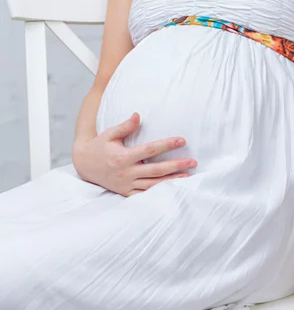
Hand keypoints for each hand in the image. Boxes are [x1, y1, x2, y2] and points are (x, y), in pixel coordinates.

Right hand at [72, 112, 196, 195]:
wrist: (84, 165)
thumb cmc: (99, 146)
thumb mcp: (109, 134)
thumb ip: (125, 126)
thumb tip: (138, 115)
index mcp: (123, 157)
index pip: (150, 150)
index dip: (167, 145)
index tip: (182, 140)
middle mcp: (126, 172)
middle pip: (156, 170)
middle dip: (176, 166)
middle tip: (193, 162)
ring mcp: (126, 184)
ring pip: (153, 185)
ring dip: (171, 180)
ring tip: (188, 176)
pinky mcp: (126, 192)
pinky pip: (145, 194)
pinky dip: (159, 193)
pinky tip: (172, 189)